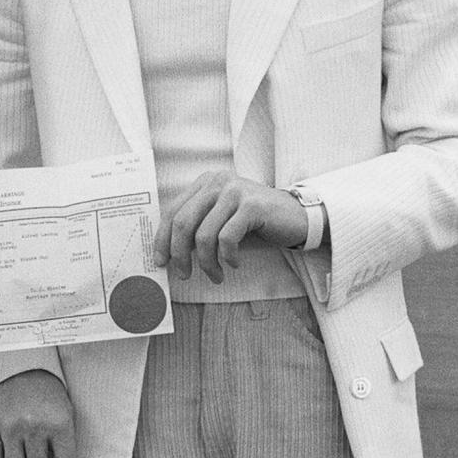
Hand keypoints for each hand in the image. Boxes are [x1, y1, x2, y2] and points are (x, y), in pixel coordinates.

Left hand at [154, 170, 306, 281]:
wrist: (296, 216)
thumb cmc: (255, 222)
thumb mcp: (221, 218)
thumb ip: (198, 226)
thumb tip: (171, 253)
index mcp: (205, 183)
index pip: (172, 211)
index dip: (162, 239)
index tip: (161, 261)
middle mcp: (217, 182)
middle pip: (183, 222)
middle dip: (180, 254)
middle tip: (184, 274)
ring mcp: (235, 191)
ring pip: (204, 235)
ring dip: (207, 263)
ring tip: (216, 276)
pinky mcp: (252, 205)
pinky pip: (227, 238)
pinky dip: (228, 257)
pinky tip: (234, 263)